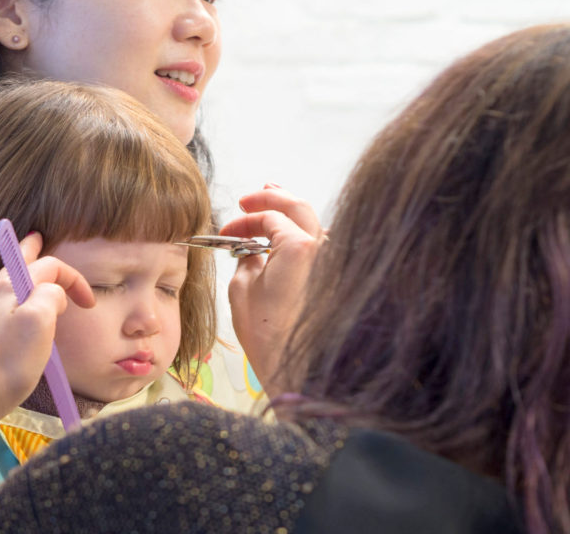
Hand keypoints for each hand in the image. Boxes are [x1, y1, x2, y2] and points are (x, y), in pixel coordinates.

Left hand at [0, 232, 93, 420]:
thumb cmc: (9, 361)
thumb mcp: (40, 322)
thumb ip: (51, 296)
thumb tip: (53, 293)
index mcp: (11, 286)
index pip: (49, 266)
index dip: (73, 279)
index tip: (89, 303)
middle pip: (18, 263)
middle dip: (31, 249)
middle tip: (38, 238)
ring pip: (8, 281)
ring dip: (24, 271)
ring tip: (30, 265)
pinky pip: (1, 301)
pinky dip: (15, 293)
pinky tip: (16, 305)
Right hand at [219, 184, 324, 392]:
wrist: (298, 371)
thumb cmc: (268, 336)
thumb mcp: (242, 288)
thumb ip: (248, 258)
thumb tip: (253, 249)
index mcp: (300, 247)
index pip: (270, 217)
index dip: (245, 220)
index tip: (229, 228)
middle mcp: (325, 249)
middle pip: (299, 207)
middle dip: (272, 198)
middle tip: (249, 199)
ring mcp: (336, 264)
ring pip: (314, 224)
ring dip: (290, 214)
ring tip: (270, 206)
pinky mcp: (339, 280)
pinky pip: (322, 247)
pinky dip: (304, 236)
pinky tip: (290, 237)